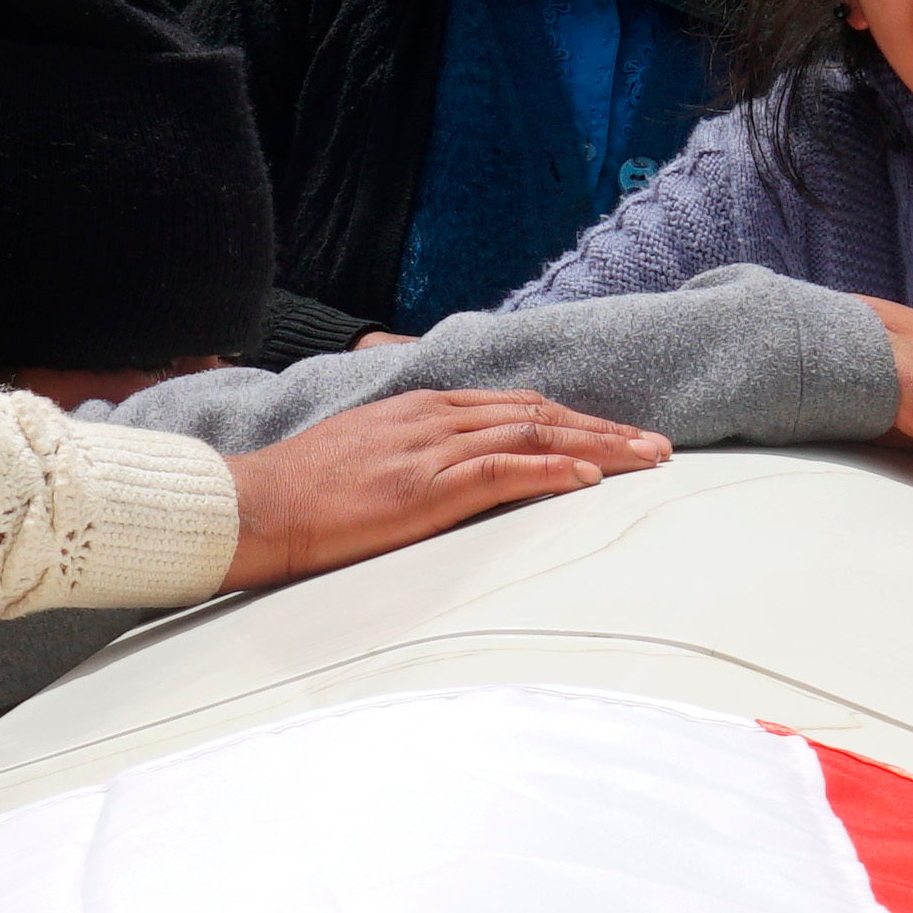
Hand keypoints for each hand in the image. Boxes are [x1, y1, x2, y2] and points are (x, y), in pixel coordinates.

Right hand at [219, 387, 668, 587]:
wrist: (254, 506)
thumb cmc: (302, 492)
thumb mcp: (367, 455)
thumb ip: (414, 452)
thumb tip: (453, 470)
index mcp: (424, 409)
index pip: (518, 406)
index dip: (575, 420)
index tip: (618, 437)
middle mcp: (436, 418)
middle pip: (539, 414)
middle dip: (604, 429)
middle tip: (658, 447)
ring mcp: (431, 450)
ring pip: (534, 435)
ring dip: (598, 447)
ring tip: (646, 460)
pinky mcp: (423, 487)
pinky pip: (501, 471)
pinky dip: (550, 472)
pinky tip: (587, 479)